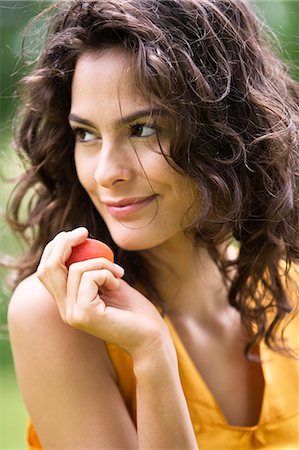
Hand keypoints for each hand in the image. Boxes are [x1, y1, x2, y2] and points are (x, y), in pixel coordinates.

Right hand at [36, 228, 173, 358]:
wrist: (151, 337)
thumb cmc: (134, 310)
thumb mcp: (110, 283)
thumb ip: (93, 269)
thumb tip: (82, 243)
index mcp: (67, 303)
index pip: (46, 271)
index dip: (55, 248)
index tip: (79, 234)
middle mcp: (65, 310)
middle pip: (47, 268)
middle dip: (63, 243)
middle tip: (84, 232)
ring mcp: (73, 314)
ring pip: (75, 269)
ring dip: (101, 262)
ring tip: (118, 273)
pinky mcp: (86, 314)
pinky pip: (90, 277)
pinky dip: (106, 272)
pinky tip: (118, 284)